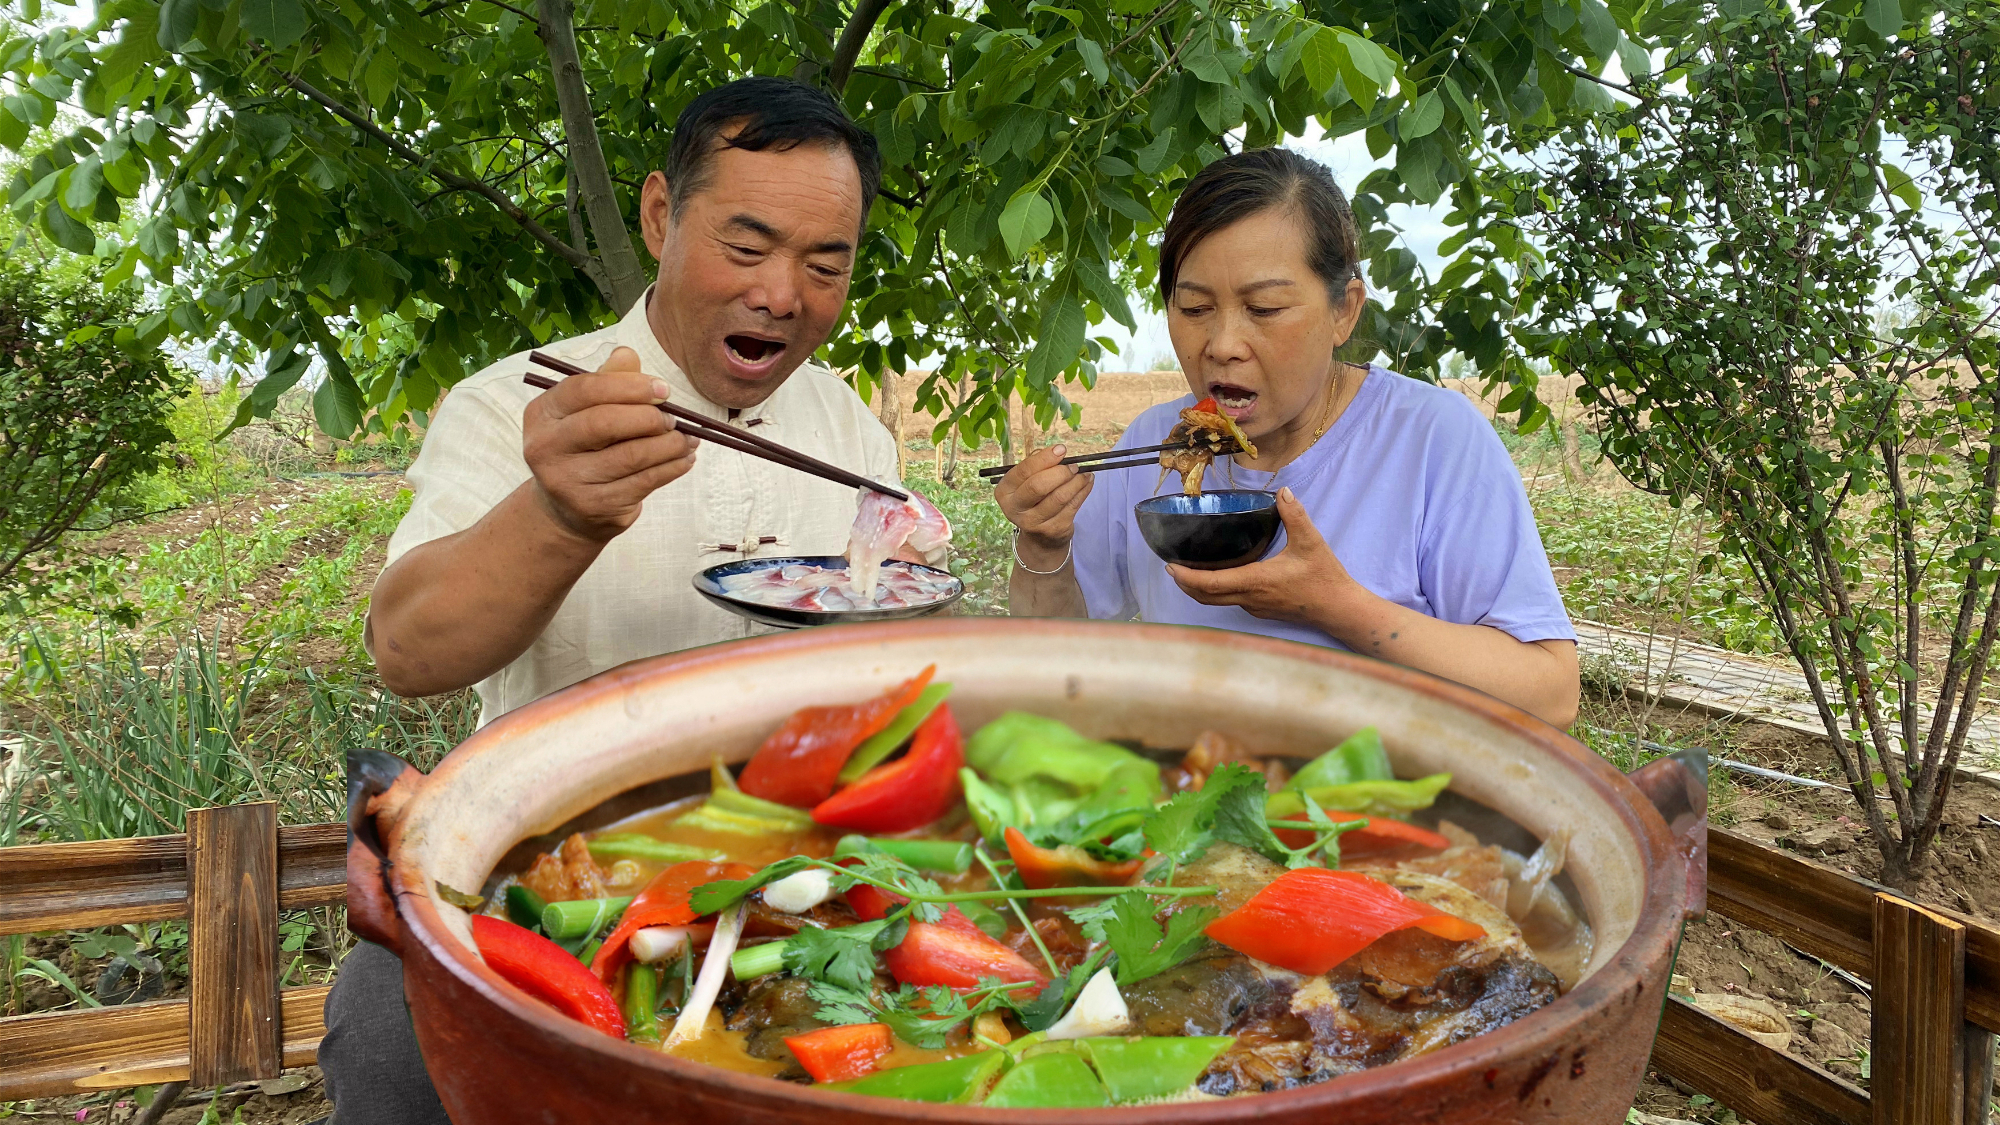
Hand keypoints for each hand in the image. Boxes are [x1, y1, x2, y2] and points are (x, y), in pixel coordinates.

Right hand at [522, 346, 699, 542]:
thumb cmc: (584, 448)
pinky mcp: (594, 507)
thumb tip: (628, 355)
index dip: (628, 386)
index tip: (663, 390)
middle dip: (648, 417)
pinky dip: (672, 468)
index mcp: (542, 413)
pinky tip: (684, 459)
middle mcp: (545, 447)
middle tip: (674, 418)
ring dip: (669, 445)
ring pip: (631, 455)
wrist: (567, 508)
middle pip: (604, 422)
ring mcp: (567, 481)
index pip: (583, 389)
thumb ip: (607, 380)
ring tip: (687, 439)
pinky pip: (644, 482)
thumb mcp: (587, 411)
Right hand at [994, 443, 1092, 568]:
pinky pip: (1073, 505)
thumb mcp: (1026, 484)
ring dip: (1076, 481)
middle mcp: (1015, 509)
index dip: (1045, 458)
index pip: (1024, 471)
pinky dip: (1083, 490)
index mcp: (1005, 492)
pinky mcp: (1054, 529)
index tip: (1061, 449)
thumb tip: (1057, 453)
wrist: (1039, 537)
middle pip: (1039, 486)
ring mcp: (1034, 522)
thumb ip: (1037, 467)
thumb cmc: (1033, 500)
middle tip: (1074, 466)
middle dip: (1061, 472)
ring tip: (1084, 473)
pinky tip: (1087, 482)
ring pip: (1060, 497)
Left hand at [1167, 487, 1359, 625]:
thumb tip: (1283, 492)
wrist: (1339, 609)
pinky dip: (1217, 591)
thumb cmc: (1324, 578)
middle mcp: (1250, 598)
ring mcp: (1255, 607)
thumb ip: (1295, 515)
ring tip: (1189, 571)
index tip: (1170, 567)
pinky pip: (1231, 601)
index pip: (1211, 584)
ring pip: (1217, 601)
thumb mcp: (1311, 542)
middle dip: (1185, 584)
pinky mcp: (1262, 610)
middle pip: (1206, 597)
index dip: (1187, 577)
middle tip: (1173, 568)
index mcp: (1256, 581)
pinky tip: (1220, 576)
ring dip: (1200, 589)